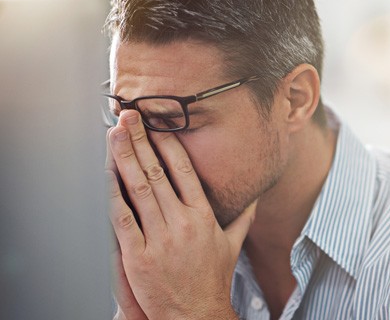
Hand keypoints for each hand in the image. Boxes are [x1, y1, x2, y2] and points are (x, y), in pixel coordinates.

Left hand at [107, 110, 255, 319]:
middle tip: (129, 117)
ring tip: (114, 133)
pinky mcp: (138, 256)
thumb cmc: (212, 280)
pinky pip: (122, 218)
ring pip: (139, 189)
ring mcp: (160, 239)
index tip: (157, 124)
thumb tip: (255, 198)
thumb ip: (243, 218)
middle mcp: (183, 223)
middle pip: (158, 173)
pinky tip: (106, 174)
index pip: (185, 171)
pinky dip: (112, 193)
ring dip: (124, 158)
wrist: (195, 316)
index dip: (168, 144)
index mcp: (204, 216)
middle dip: (141, 141)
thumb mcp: (232, 245)